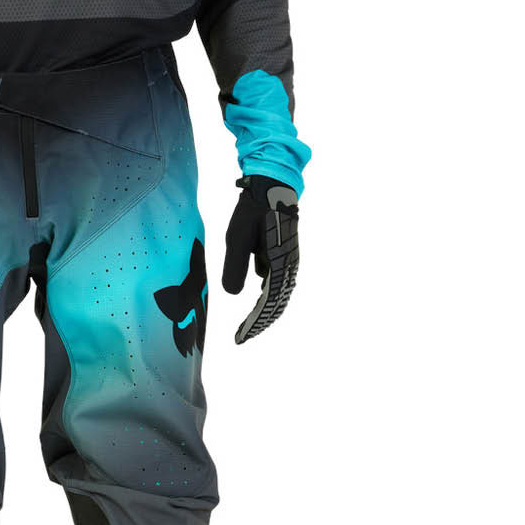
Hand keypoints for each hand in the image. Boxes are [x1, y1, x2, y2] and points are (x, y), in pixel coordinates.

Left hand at [221, 175, 299, 343]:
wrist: (273, 186)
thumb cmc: (253, 211)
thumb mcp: (236, 239)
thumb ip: (235, 267)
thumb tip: (235, 295)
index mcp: (279, 264)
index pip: (267, 302)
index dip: (254, 322)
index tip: (240, 337)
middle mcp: (289, 265)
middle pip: (277, 303)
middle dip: (261, 322)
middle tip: (243, 337)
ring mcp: (289, 261)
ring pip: (279, 294)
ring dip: (266, 311)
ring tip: (251, 325)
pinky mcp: (285, 255)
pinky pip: (278, 283)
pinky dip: (269, 297)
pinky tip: (259, 303)